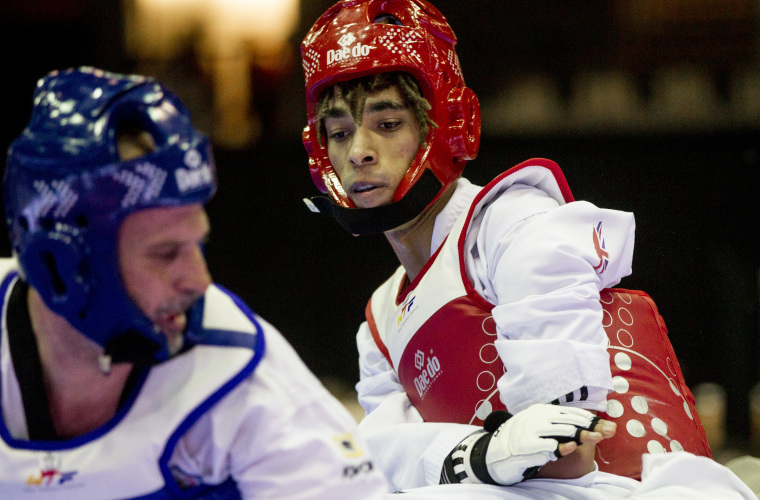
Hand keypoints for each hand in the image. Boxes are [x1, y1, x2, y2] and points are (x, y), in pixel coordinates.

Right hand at [440, 404, 615, 485]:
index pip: (570, 412)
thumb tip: (593, 430)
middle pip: (569, 420)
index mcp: (541, 410)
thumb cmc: (523, 442)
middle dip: (591, 426)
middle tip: (608, 431)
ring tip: (597, 437)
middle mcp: (535, 417)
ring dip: (582, 434)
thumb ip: (562, 429)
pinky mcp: (524, 446)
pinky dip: (561, 447)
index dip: (590, 419)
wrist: (494, 454)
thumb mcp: (541, 431)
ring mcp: (529, 430)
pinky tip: (571, 447)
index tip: (607, 426)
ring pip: (561, 430)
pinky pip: (547, 445)